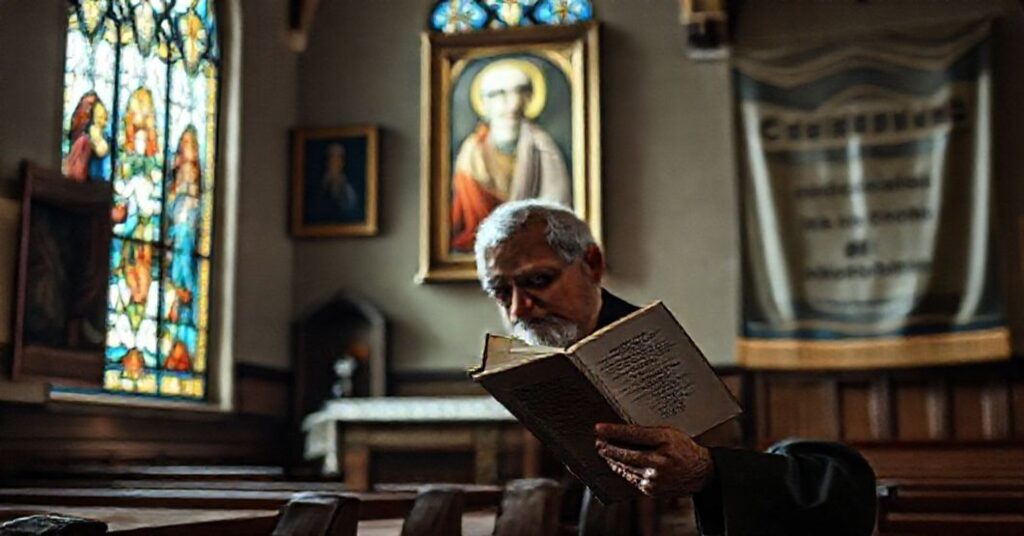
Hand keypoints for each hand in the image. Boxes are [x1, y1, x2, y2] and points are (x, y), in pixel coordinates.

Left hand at [594, 422, 713, 496]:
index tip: (598, 427)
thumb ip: (647, 432)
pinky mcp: (651, 489)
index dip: (613, 431)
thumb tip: (622, 431)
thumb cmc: (683, 449)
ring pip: (625, 467)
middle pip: (625, 454)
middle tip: (597, 441)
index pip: (633, 434)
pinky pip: (630, 478)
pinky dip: (621, 470)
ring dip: (612, 459)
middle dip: (608, 447)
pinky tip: (616, 464)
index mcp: (665, 441)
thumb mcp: (669, 433)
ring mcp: (655, 478)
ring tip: (603, 451)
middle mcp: (659, 461)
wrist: (701, 472)